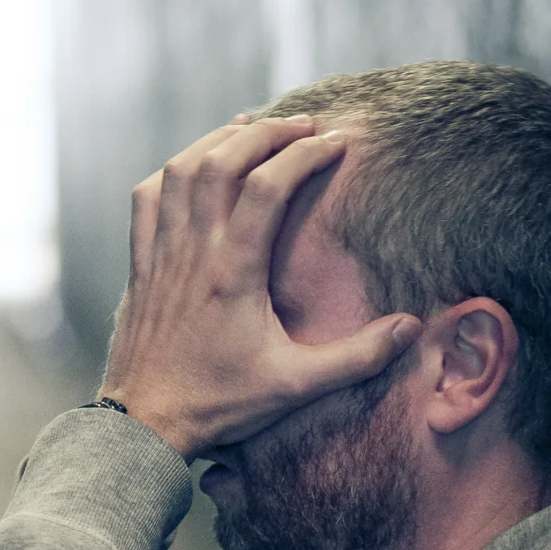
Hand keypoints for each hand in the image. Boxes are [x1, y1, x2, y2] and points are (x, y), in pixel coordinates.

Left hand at [97, 115, 419, 458]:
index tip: (336, 141)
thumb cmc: (219, 404)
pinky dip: (172, 170)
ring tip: (254, 129)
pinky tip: (194, 166)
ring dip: (219, 140)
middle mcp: (193, 252)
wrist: (143, 424)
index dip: (304, 153)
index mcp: (233, 273)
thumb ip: (357, 357)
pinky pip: (147, 197)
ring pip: (181, 169)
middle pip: (222, 160)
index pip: (267, 186)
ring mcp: (161, 255)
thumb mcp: (295, 386)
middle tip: (303, 125)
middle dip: (267, 132)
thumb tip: (410, 328)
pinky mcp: (140, 265)